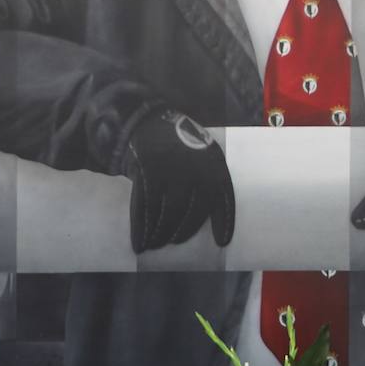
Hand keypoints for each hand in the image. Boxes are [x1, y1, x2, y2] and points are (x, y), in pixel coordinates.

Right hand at [123, 109, 234, 252]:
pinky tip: (141, 241)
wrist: (150, 121)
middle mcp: (194, 168)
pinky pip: (145, 208)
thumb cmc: (181, 147)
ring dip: (161, 233)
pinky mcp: (147, 172)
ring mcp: (170, 170)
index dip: (224, 222)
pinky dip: (141, 228)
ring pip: (167, 212)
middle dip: (182, 231)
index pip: (223, 198)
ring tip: (155, 244)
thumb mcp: (204, 157)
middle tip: (174, 241)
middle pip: (190, 212)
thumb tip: (215, 223)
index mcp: (213, 164)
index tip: (221, 242)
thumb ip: (211, 183)